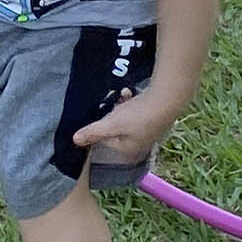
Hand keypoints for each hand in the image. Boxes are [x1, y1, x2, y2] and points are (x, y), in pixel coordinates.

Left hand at [69, 84, 188, 165]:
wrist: (168, 98)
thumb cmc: (139, 116)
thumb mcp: (111, 124)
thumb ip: (93, 132)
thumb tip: (74, 140)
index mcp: (127, 150)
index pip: (103, 141)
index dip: (98, 126)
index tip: (99, 114)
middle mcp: (138, 143)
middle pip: (114, 128)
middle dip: (110, 114)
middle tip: (112, 104)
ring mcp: (147, 131)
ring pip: (124, 117)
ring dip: (120, 105)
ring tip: (122, 96)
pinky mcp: (153, 117)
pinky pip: (135, 110)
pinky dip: (130, 101)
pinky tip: (130, 92)